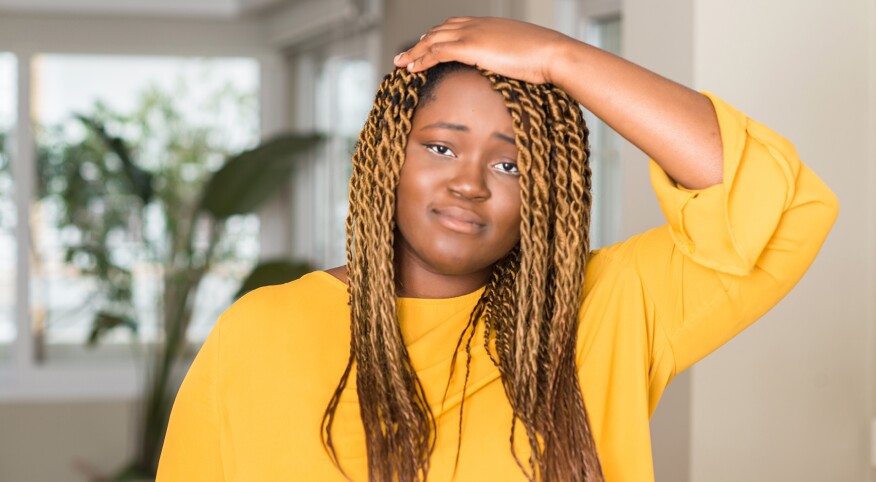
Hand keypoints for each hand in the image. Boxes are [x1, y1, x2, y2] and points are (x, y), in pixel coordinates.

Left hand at [392, 17, 573, 84]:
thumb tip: (507, 71)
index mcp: (489, 25)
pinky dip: (422, 59)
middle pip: (440, 30)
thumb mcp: (522, 55)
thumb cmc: (545, 59)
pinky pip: (438, 51)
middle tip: (407, 55)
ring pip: (433, 39)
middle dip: (421, 43)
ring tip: (402, 63)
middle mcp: (478, 25)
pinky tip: (412, 67)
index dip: (438, 36)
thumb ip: (509, 58)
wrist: (553, 53)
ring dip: (415, 52)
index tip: (427, 46)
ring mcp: (472, 34)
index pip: (455, 26)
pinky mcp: (471, 47)